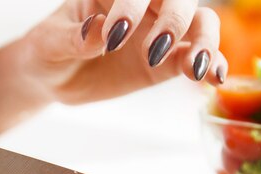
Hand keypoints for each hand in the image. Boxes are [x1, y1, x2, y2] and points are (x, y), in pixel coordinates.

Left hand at [21, 0, 225, 102]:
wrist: (50, 77)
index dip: (131, 5)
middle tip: (155, 51)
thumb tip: (97, 29)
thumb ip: (73, 37)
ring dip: (203, 41)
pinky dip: (209, 64)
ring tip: (195, 69)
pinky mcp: (164, 63)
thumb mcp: (50, 43)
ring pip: (198, 22)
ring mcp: (157, 31)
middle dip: (173, 20)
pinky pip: (194, 57)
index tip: (113, 35)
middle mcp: (142, 4)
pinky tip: (213, 78)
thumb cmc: (46, 49)